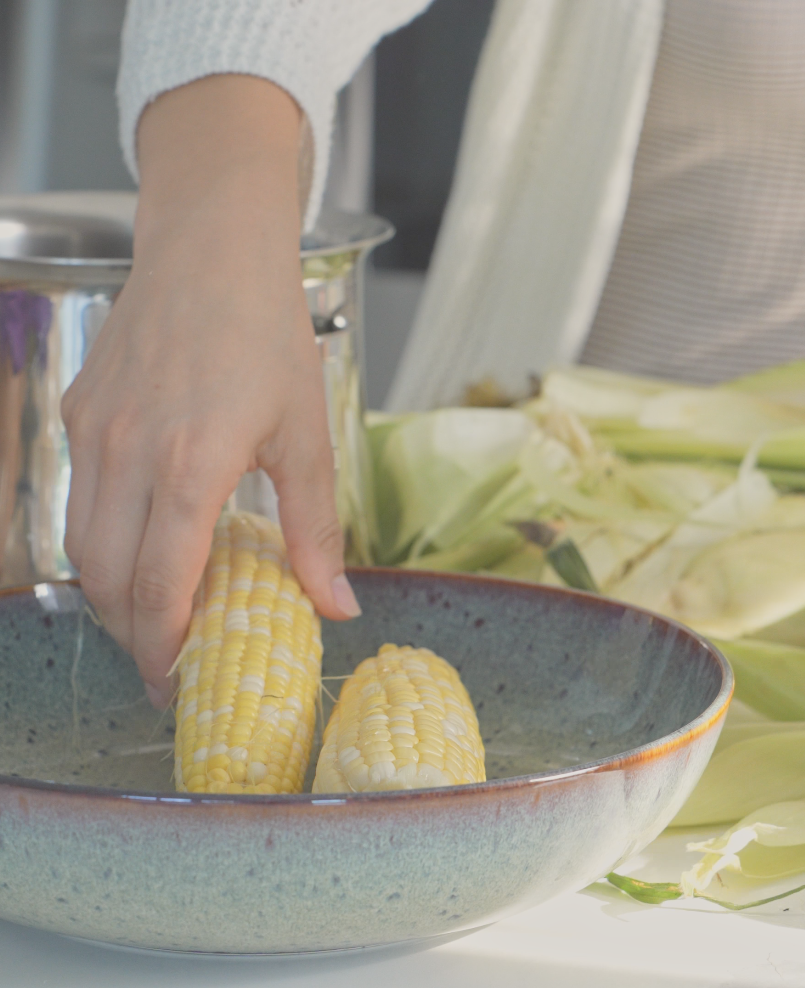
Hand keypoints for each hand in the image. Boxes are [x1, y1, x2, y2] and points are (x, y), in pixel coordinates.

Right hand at [60, 76, 356, 708]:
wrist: (210, 250)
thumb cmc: (267, 337)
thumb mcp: (308, 436)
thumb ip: (315, 530)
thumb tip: (337, 607)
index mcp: (191, 465)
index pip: (160, 584)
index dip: (164, 645)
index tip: (179, 683)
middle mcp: (127, 454)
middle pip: (107, 578)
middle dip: (133, 635)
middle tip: (167, 668)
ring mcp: (93, 434)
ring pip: (80, 545)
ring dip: (111, 596)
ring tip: (153, 624)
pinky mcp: (77, 414)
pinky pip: (76, 500)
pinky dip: (100, 543)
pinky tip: (140, 555)